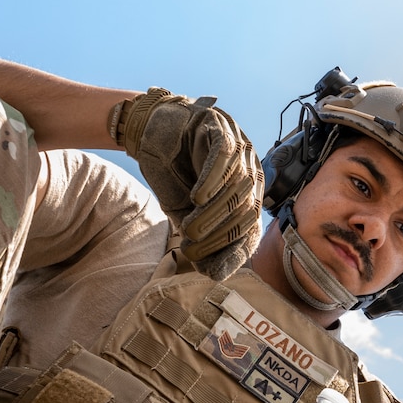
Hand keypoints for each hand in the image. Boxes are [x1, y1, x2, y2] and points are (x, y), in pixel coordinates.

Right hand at [117, 89, 264, 278]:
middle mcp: (250, 171)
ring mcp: (239, 148)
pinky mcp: (221, 128)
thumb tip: (212, 274)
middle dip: (219, 235)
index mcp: (247, 194)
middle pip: (246, 209)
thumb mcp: (186, 213)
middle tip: (191, 248)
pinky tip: (196, 197)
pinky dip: (212, 181)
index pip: (250, 228)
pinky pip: (225, 157)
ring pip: (237, 186)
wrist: (151, 131)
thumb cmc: (173, 174)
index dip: (233, 251)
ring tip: (188, 229)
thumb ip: (202, 237)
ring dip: (213, 213)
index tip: (211, 269)